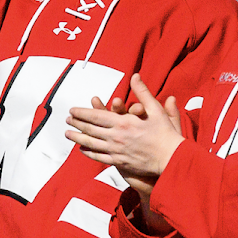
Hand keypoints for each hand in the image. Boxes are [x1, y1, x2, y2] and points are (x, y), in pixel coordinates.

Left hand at [64, 74, 182, 199]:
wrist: (171, 159)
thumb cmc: (166, 134)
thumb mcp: (156, 110)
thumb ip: (143, 92)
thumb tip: (135, 76)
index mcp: (123, 122)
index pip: (96, 116)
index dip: (82, 113)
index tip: (72, 110)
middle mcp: (116, 137)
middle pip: (90, 129)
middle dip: (76, 123)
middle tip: (67, 120)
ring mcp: (116, 151)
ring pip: (91, 144)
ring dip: (77, 138)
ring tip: (68, 134)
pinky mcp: (119, 162)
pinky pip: (99, 157)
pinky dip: (88, 152)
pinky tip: (82, 149)